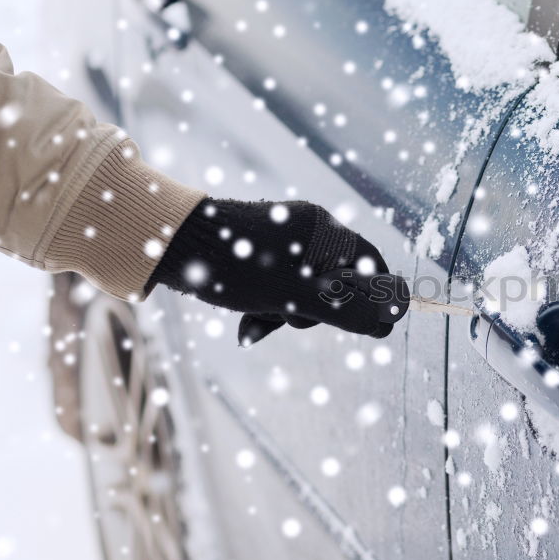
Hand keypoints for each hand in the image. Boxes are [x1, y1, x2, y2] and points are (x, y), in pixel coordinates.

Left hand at [150, 198, 395, 344]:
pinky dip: (269, 309)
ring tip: (262, 321)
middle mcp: (309, 232)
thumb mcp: (299, 297)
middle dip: (319, 312)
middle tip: (293, 319)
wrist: (168, 245)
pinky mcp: (260, 256)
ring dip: (289, 315)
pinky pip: (281, 288)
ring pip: (307, 290)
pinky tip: (248, 327)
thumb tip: (389, 321)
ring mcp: (284, 243)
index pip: (372, 266)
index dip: (372, 299)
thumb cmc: (236, 267)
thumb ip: (348, 310)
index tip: (365, 325)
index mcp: (325, 232)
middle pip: (339, 282)